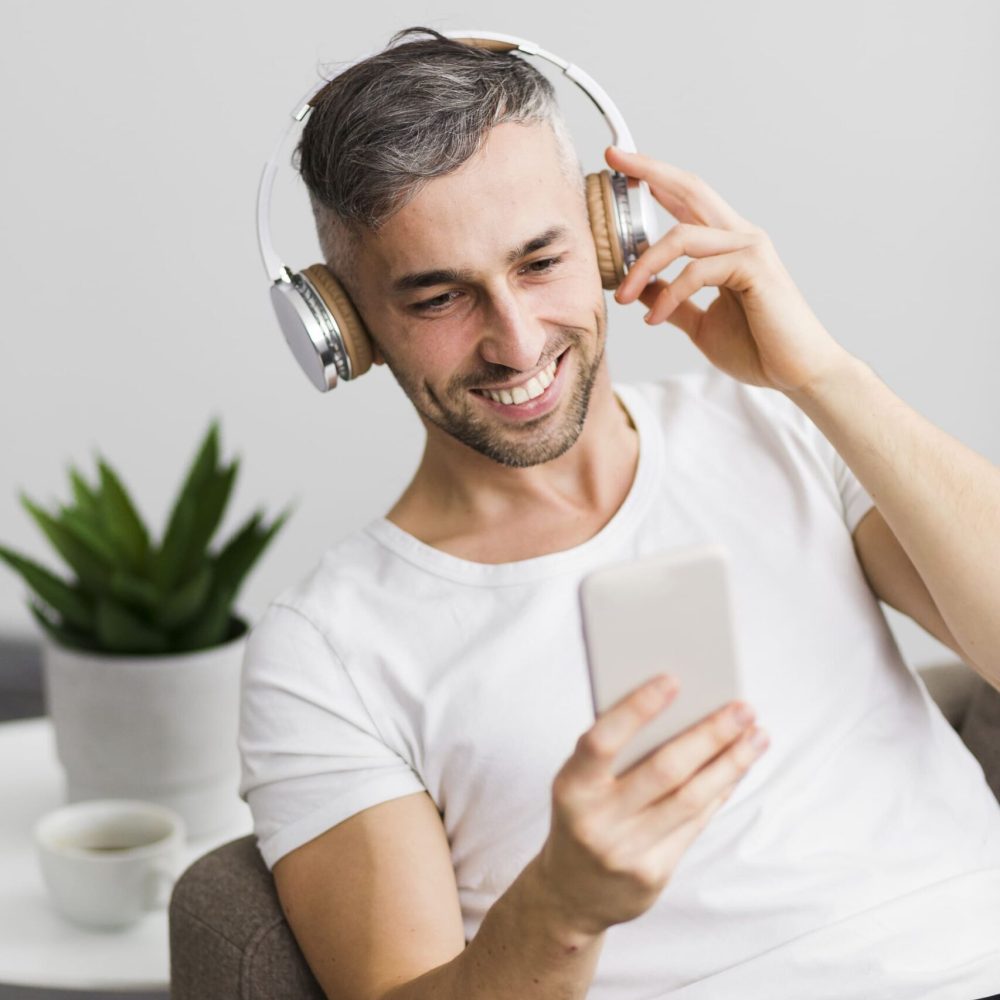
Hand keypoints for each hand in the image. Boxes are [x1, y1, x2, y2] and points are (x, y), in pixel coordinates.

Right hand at [535, 674, 767, 937]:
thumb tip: (681, 706)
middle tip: (743, 707)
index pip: (602, 741)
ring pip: (691, 799)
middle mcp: (596, 821)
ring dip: (730, 762)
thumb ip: (616, 751)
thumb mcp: (580, 782)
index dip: (636, 709)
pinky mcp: (652, 874)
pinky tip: (739, 767)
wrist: (570, 893)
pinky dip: (721, 790)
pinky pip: (696, 824)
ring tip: (756, 734)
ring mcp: (625, 851)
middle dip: (710, 734)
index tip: (673, 679)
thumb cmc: (582, 815)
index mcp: (571, 787)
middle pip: (664, 771)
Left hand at [606, 145, 853, 394]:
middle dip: (649, 170)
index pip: (687, 199)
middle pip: (690, 188)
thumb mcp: (698, 322)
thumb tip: (637, 286)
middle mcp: (740, 236)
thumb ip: (671, 300)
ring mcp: (750, 248)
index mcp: (727, 244)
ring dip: (643, 266)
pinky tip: (654, 319)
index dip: (655, 176)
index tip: (619, 162)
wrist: (798, 373)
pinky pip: (697, 271)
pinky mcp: (755, 269)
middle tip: (612, 160)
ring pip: (681, 237)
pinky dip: (669, 294)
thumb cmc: (756, 348)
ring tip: (621, 297)